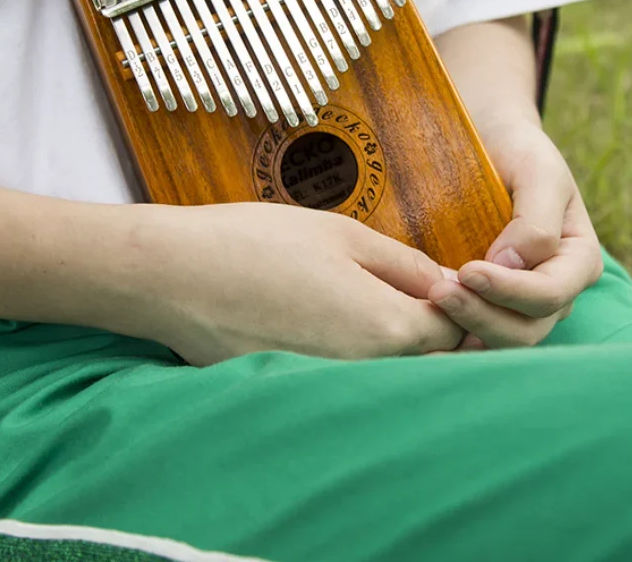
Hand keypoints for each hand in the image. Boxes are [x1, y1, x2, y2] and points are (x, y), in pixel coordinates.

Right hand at [123, 202, 463, 365]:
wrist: (174, 276)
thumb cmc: (258, 243)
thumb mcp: (343, 235)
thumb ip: (405, 265)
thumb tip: (449, 285)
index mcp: (387, 328)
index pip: (456, 331)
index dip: (457, 304)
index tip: (438, 280)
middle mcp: (367, 374)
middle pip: (428, 362)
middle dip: (431, 330)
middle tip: (399, 289)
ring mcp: (331, 392)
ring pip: (389, 374)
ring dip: (392, 346)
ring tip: (353, 301)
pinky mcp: (298, 396)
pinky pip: (347, 382)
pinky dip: (349, 358)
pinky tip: (318, 321)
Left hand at [428, 117, 603, 348]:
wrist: (491, 144)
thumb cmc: (519, 152)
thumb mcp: (538, 171)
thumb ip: (537, 220)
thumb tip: (514, 265)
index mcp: (577, 262)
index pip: (550, 294)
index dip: (511, 290)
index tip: (468, 271)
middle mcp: (555, 290)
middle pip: (526, 329)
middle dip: (482, 316)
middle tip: (437, 292)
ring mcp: (520, 303)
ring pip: (499, 338)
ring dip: (464, 328)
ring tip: (429, 303)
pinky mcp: (486, 304)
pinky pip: (473, 333)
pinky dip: (451, 337)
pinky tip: (422, 329)